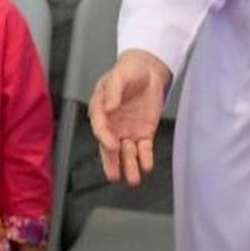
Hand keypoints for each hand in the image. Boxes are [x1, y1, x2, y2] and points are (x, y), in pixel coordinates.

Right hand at [88, 49, 171, 186]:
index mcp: (101, 111)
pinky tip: (147, 166)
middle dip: (112, 163)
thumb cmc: (128, 72)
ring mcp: (129, 130)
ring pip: (127, 152)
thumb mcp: (118, 76)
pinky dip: (145, 158)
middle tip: (114, 176)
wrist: (148, 70)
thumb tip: (110, 106)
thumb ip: (113, 91)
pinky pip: (144, 148)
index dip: (105, 137)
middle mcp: (113, 125)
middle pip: (110, 147)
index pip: (101, 128)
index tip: (112, 145)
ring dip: (129, 166)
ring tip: (133, 179)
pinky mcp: (145, 132)